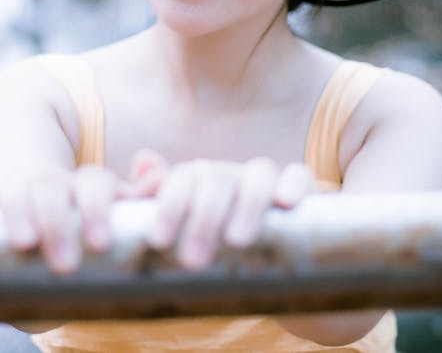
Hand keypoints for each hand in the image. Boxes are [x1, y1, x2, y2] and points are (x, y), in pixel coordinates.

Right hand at [0, 149, 167, 274]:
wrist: (41, 192)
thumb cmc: (85, 211)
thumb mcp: (114, 205)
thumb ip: (140, 197)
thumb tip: (164, 179)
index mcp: (86, 184)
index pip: (94, 183)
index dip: (97, 209)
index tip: (100, 244)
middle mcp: (55, 181)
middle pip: (54, 187)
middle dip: (59, 222)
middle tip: (66, 264)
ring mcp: (23, 184)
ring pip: (20, 186)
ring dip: (20, 210)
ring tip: (25, 242)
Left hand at [146, 157, 313, 269]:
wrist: (269, 273)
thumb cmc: (213, 253)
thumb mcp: (183, 239)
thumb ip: (159, 207)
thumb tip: (141, 168)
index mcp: (198, 183)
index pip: (182, 179)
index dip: (170, 205)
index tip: (159, 241)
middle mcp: (230, 176)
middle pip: (216, 178)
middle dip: (203, 217)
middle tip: (193, 261)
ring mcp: (264, 182)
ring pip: (257, 173)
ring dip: (246, 204)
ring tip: (237, 241)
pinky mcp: (300, 196)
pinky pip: (299, 175)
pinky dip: (293, 183)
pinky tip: (285, 203)